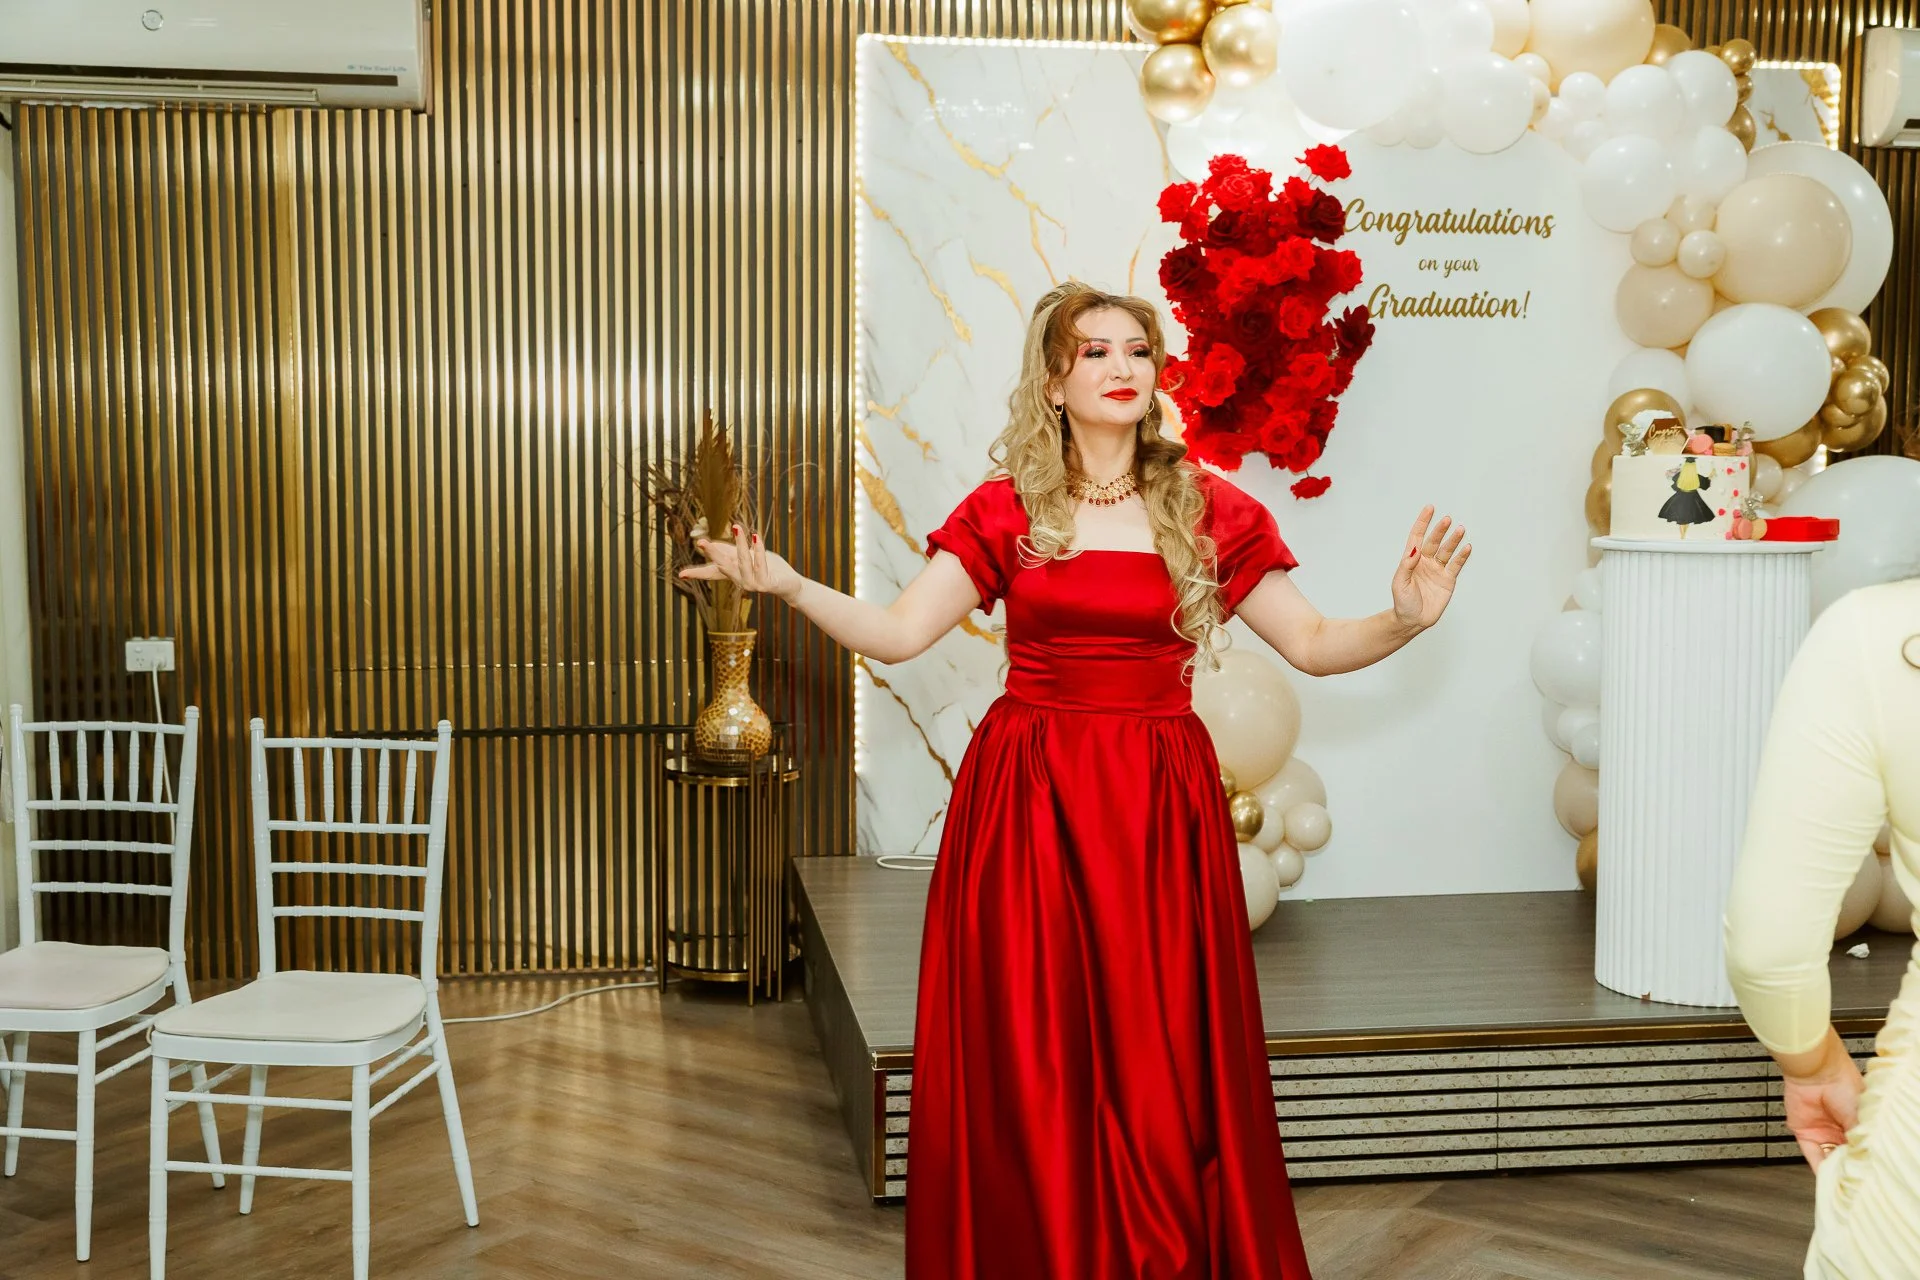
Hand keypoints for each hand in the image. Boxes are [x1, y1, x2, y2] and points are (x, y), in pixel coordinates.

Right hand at [680, 525, 803, 601]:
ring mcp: (751, 584)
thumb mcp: (747, 556)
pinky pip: (760, 564)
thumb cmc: (768, 568)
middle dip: (713, 553)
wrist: (789, 584)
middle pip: (723, 566)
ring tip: (737, 527)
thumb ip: (730, 551)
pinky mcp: (765, 584)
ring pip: (742, 562)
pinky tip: (756, 537)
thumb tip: (709, 544)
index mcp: (733, 574)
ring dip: (740, 543)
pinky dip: (758, 550)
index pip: (711, 573)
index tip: (681, 574)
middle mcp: (739, 581)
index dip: (696, 573)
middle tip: (701, 542)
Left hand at [1391, 506, 1470, 630]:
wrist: (1413, 621)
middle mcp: (1426, 562)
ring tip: (1460, 529)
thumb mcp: (1400, 583)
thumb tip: (1414, 550)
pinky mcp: (1448, 580)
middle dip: (1440, 530)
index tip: (1429, 508)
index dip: (1422, 522)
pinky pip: (1456, 565)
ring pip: (1446, 551)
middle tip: (1447, 519)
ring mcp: (1438, 570)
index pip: (1417, 537)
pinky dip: (1462, 556)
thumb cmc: (1403, 602)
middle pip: (1434, 541)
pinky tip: (1467, 546)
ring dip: (1453, 540)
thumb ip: (1406, 566)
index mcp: (1412, 560)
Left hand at [1782, 1033, 1864, 1170]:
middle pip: (1844, 1155)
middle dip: (1848, 1169)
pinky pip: (1811, 1153)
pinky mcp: (1804, 1131)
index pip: (1860, 1148)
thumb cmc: (1843, 1086)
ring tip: (1843, 1185)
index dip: (1863, 1161)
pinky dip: (1818, 1167)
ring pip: (1828, 1158)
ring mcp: (1821, 1130)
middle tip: (1855, 1183)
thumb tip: (1864, 1158)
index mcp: (1857, 1123)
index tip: (1867, 1175)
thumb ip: (1860, 1138)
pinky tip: (1827, 1179)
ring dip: (1834, 1171)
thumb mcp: (1860, 1115)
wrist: (1816, 1072)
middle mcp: (1839, 1128)